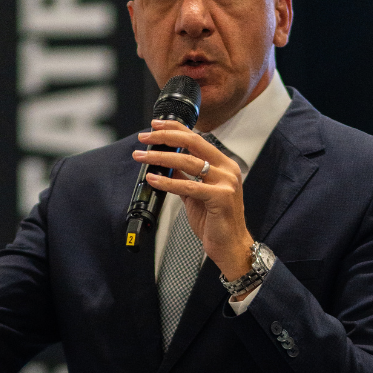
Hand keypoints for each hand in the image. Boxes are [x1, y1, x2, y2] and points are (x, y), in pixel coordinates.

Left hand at [134, 119, 254, 280]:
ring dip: (161, 157)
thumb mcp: (197, 194)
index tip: (155, 126)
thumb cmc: (216, 222)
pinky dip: (168, 181)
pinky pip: (189, 186)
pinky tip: (153, 178)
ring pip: (188, 162)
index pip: (197, 138)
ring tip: (142, 156)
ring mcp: (226, 183)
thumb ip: (185, 177)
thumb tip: (166, 163)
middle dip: (166, 136)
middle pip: (193, 143)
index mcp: (224, 165)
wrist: (230, 246)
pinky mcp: (220, 198)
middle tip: (144, 137)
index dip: (175, 129)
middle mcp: (227, 170)